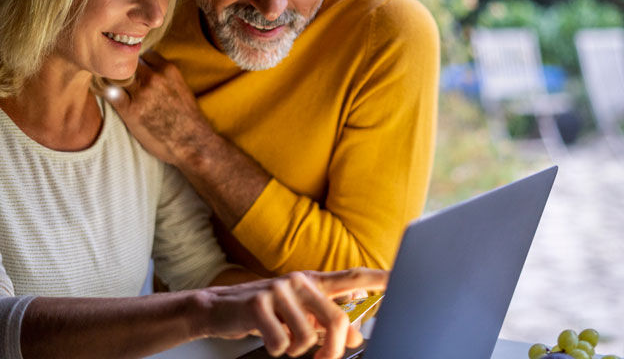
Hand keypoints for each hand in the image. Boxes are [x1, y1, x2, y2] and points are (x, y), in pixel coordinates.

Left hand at [107, 51, 212, 165]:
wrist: (192, 143)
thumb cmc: (188, 118)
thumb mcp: (181, 88)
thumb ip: (165, 76)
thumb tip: (148, 71)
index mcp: (169, 70)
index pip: (143, 54)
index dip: (136, 62)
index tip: (133, 70)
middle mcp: (154, 78)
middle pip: (127, 62)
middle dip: (123, 69)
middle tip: (118, 77)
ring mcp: (141, 94)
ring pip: (116, 75)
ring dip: (112, 80)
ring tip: (109, 85)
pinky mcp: (130, 111)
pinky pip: (109, 93)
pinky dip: (105, 92)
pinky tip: (105, 95)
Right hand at [200, 268, 387, 358]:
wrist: (219, 306)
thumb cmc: (266, 310)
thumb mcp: (300, 315)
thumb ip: (328, 321)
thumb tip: (355, 337)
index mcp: (315, 283)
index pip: (354, 278)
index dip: (379, 279)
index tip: (400, 279)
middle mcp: (301, 281)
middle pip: (335, 319)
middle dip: (333, 350)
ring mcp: (279, 290)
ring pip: (306, 337)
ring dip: (295, 350)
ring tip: (283, 339)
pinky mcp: (258, 303)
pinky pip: (281, 343)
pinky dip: (276, 349)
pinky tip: (268, 338)